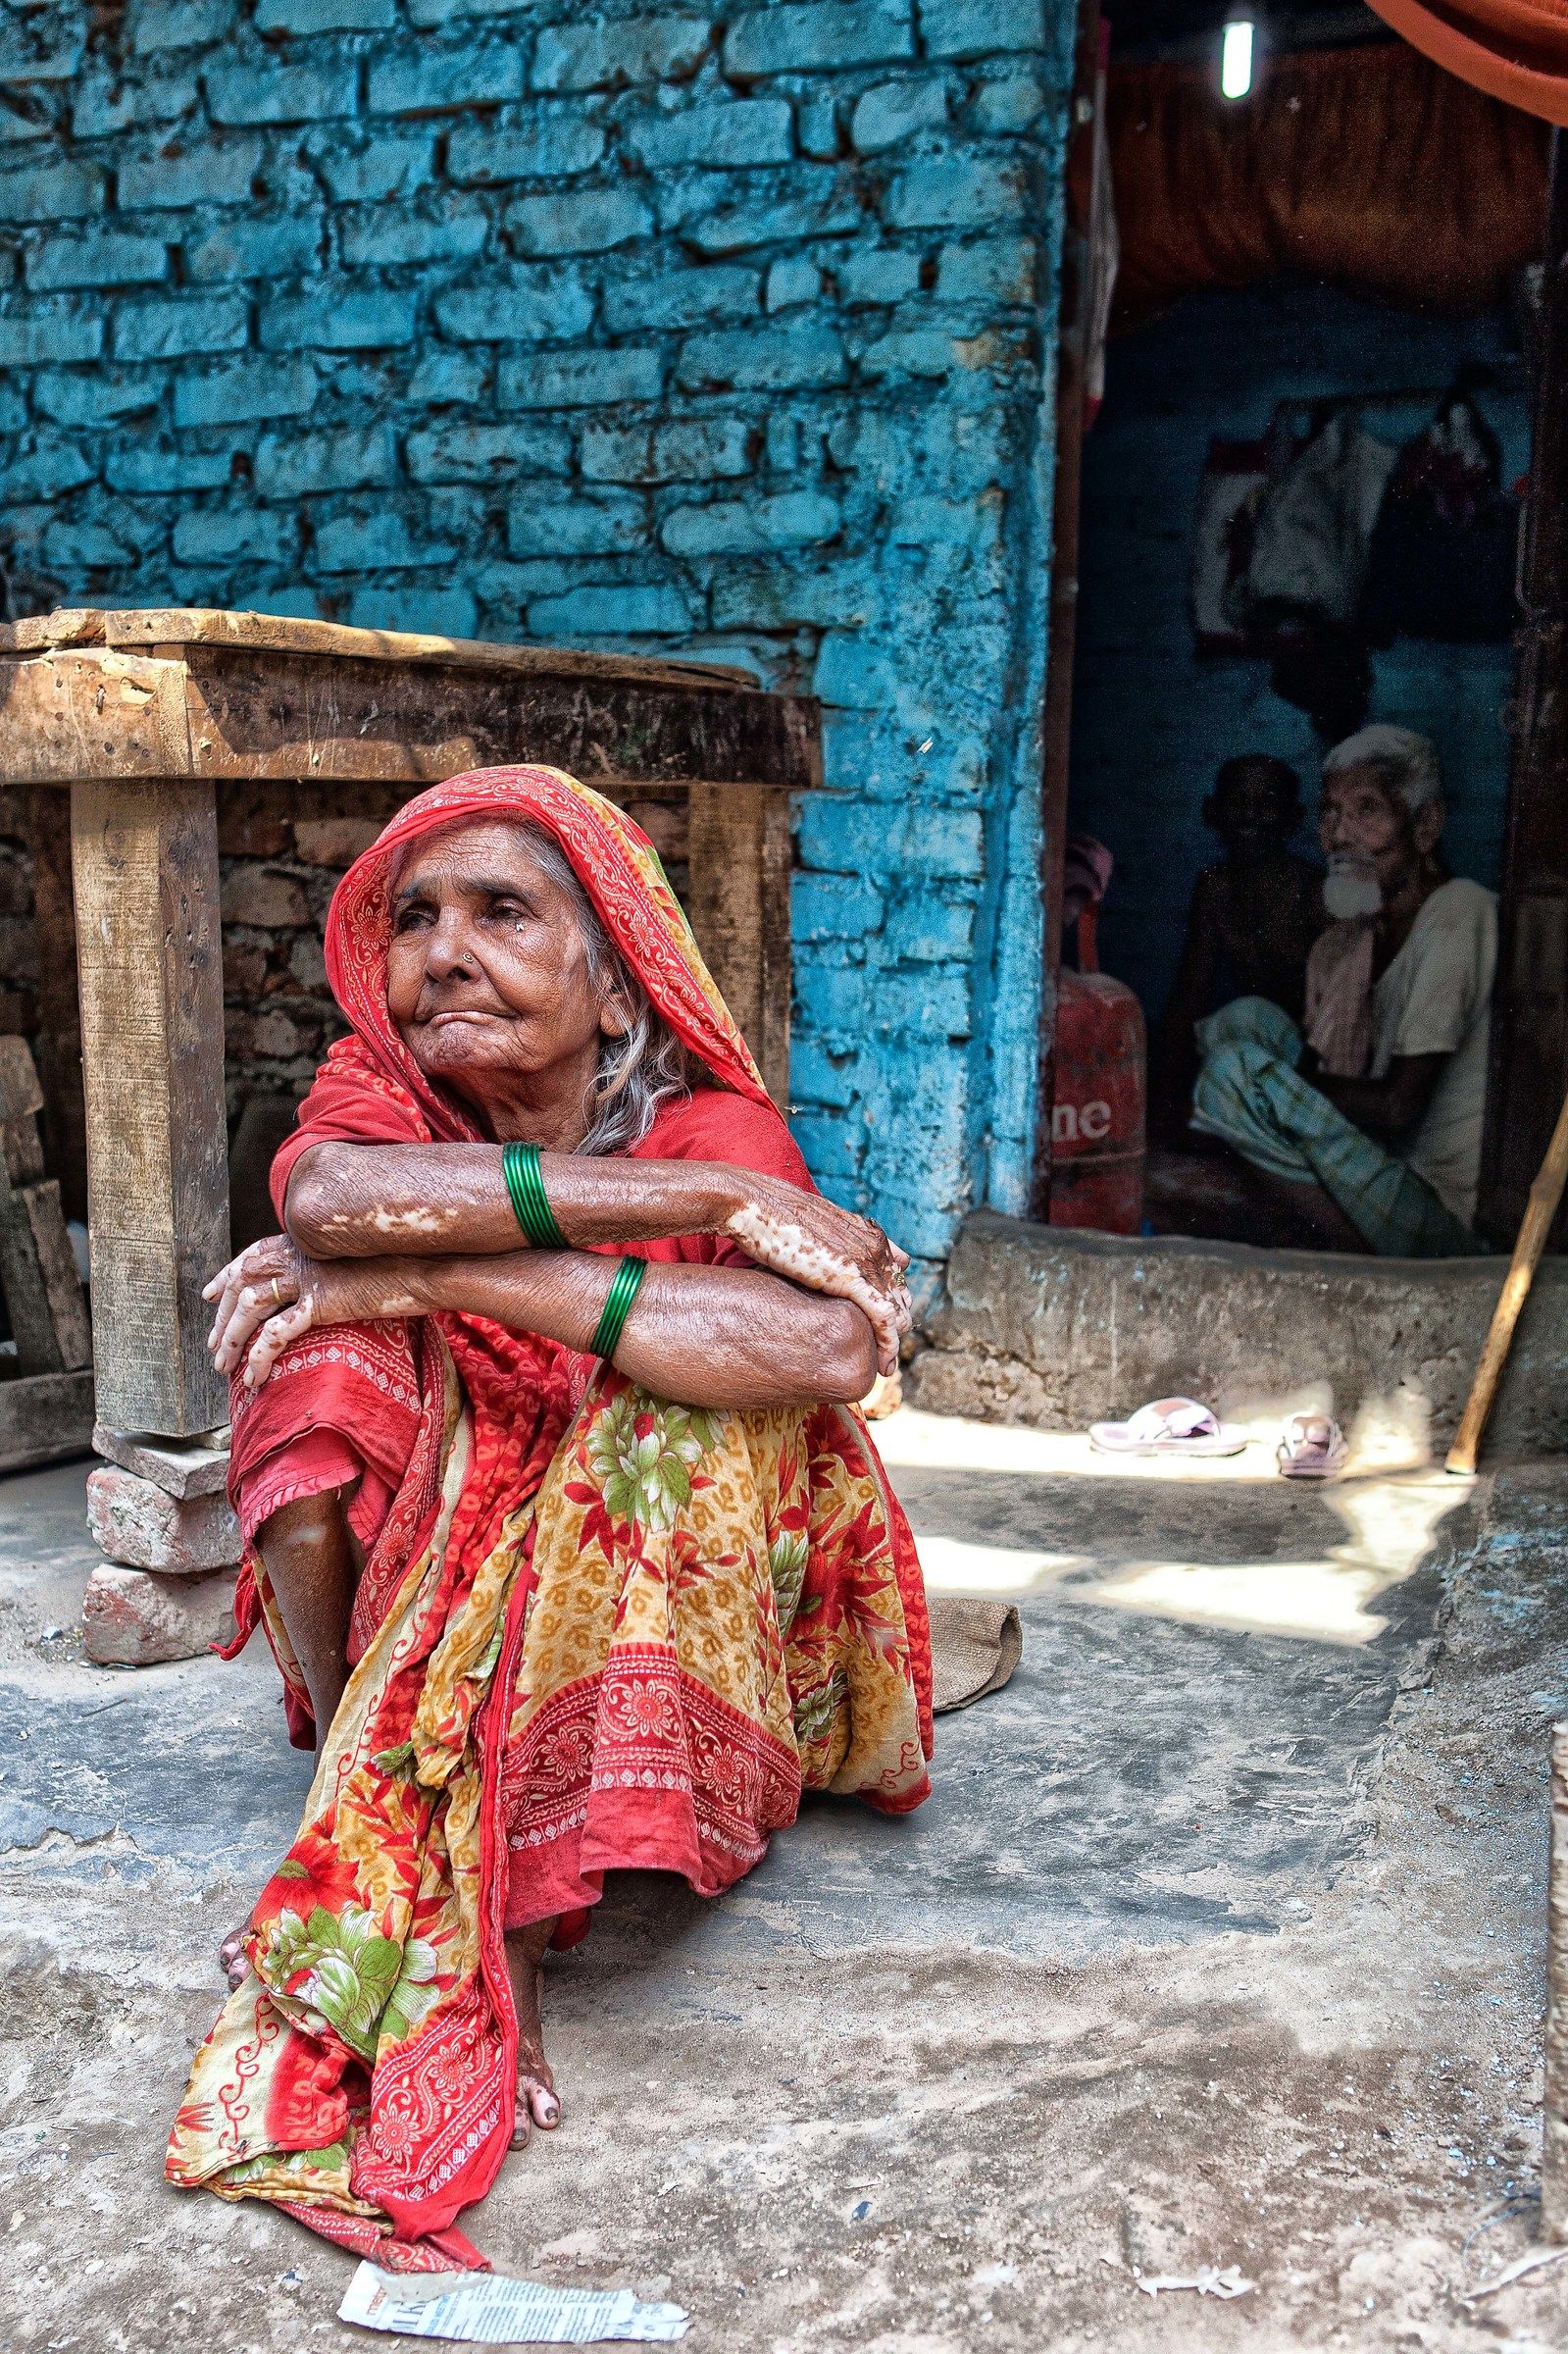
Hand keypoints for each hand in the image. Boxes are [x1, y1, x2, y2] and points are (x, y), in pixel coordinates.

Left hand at [203, 1234, 421, 1388]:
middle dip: (222, 1318)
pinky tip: (255, 1377)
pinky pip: (275, 1334)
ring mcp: (307, 1276)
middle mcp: (298, 1253)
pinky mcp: (319, 1302)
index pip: (250, 1256)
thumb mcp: (353, 1260)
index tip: (210, 1294)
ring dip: (231, 1340)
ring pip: (249, 1307)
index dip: (226, 1275)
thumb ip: (327, 1268)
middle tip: (213, 1345)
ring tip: (225, 1367)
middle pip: (242, 1283)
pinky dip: (258, 1357)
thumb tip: (315, 1288)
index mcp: (304, 1241)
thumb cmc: (398, 1265)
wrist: (423, 1267)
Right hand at [719, 1172, 913, 1378]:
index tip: (880, 1330)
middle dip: (896, 1327)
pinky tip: (885, 1364)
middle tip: (884, 1356)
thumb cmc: (769, 1218)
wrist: (752, 1203)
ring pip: (896, 1309)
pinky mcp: (850, 1276)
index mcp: (865, 1233)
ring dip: (894, 1341)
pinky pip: (883, 1316)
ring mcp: (864, 1259)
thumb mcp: (807, 1232)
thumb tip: (829, 1267)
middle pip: (899, 1294)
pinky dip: (888, 1343)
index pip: (893, 1276)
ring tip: (886, 1367)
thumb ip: (828, 1249)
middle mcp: (872, 1245)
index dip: (890, 1304)